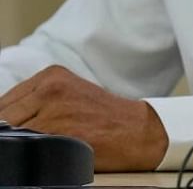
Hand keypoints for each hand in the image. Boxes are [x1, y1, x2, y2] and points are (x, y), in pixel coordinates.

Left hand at [0, 66, 167, 170]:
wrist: (141, 131)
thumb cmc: (106, 119)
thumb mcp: (70, 98)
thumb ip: (37, 104)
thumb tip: (5, 123)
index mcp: (52, 76)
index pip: (3, 103)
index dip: (4, 123)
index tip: (12, 132)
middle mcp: (51, 87)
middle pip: (3, 117)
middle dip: (10, 133)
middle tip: (29, 141)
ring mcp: (55, 109)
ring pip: (12, 133)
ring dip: (20, 144)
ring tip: (40, 148)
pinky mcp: (61, 131)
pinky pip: (28, 146)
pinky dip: (30, 153)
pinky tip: (45, 153)